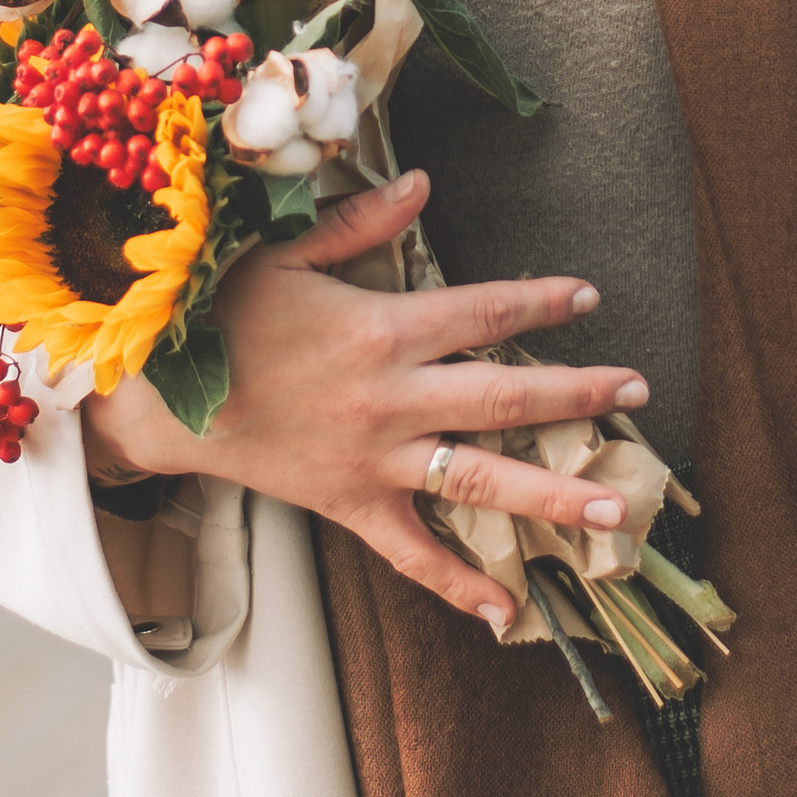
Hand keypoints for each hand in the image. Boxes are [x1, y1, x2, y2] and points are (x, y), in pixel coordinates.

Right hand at [74, 169, 650, 633]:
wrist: (159, 400)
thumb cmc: (219, 316)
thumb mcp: (284, 252)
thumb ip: (360, 224)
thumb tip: (423, 185)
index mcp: (382, 330)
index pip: (483, 312)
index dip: (541, 302)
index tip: (588, 294)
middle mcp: (391, 399)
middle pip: (504, 398)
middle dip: (578, 394)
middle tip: (637, 392)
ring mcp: (374, 460)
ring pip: (478, 481)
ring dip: (553, 495)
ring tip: (615, 511)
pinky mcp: (350, 505)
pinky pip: (412, 553)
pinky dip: (459, 584)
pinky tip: (507, 611)